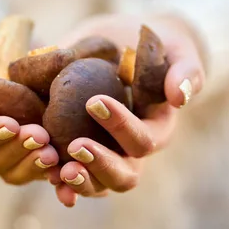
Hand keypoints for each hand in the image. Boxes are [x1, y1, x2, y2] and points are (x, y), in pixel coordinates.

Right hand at [0, 23, 58, 183]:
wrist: (21, 49)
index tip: (10, 123)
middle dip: (15, 150)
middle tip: (40, 134)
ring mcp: (1, 153)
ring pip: (12, 172)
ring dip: (33, 164)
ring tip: (53, 150)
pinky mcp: (27, 155)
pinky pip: (35, 173)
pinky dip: (51, 173)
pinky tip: (67, 164)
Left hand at [45, 14, 205, 206]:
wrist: (123, 44)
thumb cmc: (154, 46)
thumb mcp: (174, 49)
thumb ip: (185, 70)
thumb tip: (180, 97)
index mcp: (156, 130)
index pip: (143, 140)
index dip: (121, 127)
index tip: (94, 102)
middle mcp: (131, 151)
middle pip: (123, 175)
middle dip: (100, 165)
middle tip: (75, 148)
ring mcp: (105, 155)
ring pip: (97, 184)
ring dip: (77, 181)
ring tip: (55, 170)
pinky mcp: (79, 151)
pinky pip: (71, 175)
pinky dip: (57, 179)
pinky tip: (43, 173)